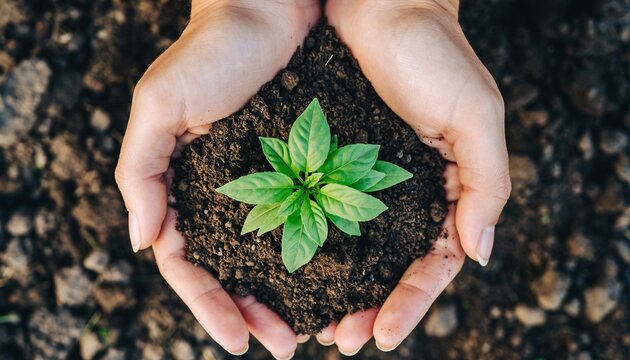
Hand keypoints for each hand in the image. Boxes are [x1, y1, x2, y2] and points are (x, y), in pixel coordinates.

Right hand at [115, 0, 319, 356]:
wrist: (269, 9)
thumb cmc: (209, 53)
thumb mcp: (160, 106)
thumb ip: (141, 173)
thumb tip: (142, 243)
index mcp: (185, 189)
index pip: (190, 264)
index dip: (209, 306)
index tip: (236, 341)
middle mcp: (225, 195)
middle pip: (234, 272)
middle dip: (254, 313)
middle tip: (287, 346)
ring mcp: (266, 185)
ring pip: (274, 256)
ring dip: (289, 296)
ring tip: (316, 330)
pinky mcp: (304, 168)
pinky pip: (310, 221)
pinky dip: (317, 256)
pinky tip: (337, 280)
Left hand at [323, 0, 510, 352]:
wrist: (380, 3)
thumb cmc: (434, 52)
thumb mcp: (476, 115)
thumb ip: (486, 184)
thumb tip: (478, 253)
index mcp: (445, 188)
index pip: (434, 261)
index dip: (412, 301)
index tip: (385, 335)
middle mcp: (405, 191)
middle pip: (391, 266)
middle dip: (371, 307)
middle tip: (342, 341)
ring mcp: (366, 179)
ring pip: (353, 249)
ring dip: (338, 289)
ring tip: (316, 325)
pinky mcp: (329, 159)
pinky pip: (320, 211)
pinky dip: (311, 246)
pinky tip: (293, 271)